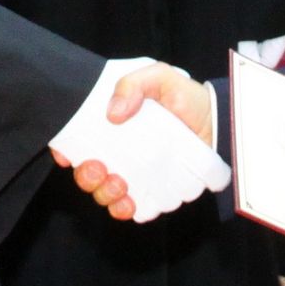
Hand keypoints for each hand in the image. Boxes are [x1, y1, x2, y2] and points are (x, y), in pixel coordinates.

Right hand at [48, 61, 228, 223]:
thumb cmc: (186, 98)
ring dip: (104, 193)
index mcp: (112, 123)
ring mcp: (134, 173)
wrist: (219, 123)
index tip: (66, 154)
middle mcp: (119, 150)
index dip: (65, 149)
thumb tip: (112, 114)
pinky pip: (130, 208)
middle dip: (85, 176)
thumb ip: (133, 84)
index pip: (77, 139)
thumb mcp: (160, 76)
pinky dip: (124, 209)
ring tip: (120, 184)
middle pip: (87, 171)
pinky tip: (129, 203)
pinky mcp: (152, 191)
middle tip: (100, 169)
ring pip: (104, 192)